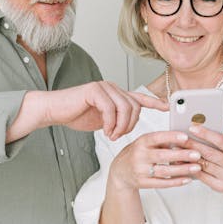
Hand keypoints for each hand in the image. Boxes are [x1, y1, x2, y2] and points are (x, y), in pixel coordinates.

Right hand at [46, 80, 167, 140]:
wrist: (55, 110)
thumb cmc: (75, 114)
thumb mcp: (102, 120)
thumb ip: (116, 120)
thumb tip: (126, 127)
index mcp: (115, 94)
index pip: (139, 97)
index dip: (154, 102)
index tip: (167, 108)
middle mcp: (112, 88)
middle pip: (135, 106)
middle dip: (130, 125)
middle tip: (118, 136)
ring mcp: (104, 87)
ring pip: (125, 108)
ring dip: (120, 126)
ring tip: (111, 134)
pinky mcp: (94, 90)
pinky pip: (111, 109)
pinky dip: (110, 123)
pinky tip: (104, 130)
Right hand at [108, 130, 202, 190]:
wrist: (120, 171)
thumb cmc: (137, 153)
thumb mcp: (145, 143)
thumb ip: (162, 141)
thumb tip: (185, 140)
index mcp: (140, 142)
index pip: (156, 138)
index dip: (171, 137)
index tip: (186, 137)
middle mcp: (139, 156)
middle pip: (162, 156)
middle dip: (181, 155)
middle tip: (197, 154)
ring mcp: (140, 171)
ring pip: (164, 171)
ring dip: (182, 170)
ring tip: (196, 167)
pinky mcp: (143, 183)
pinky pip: (162, 183)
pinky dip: (176, 182)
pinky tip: (187, 179)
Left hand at [184, 119, 222, 192]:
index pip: (222, 140)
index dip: (207, 134)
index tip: (192, 127)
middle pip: (210, 153)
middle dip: (192, 145)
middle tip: (179, 138)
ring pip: (203, 165)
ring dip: (188, 157)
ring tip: (176, 149)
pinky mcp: (220, 186)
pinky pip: (201, 176)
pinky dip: (189, 168)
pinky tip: (180, 162)